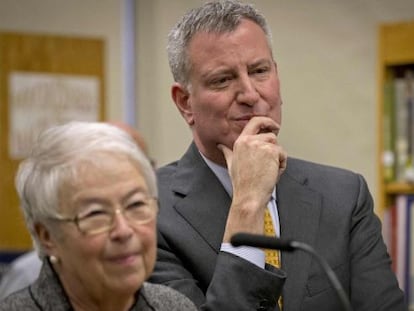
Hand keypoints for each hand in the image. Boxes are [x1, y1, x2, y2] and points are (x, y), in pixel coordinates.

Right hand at [218, 116, 286, 241]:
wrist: (249, 195)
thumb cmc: (242, 183)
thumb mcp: (231, 163)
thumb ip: (227, 152)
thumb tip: (220, 146)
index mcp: (240, 142)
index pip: (255, 122)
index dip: (266, 121)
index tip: (273, 126)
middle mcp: (249, 141)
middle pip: (270, 135)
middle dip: (275, 144)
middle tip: (276, 151)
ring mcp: (261, 145)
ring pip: (277, 146)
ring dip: (277, 158)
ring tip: (269, 170)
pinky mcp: (271, 151)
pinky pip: (283, 155)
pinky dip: (281, 164)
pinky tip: (273, 173)